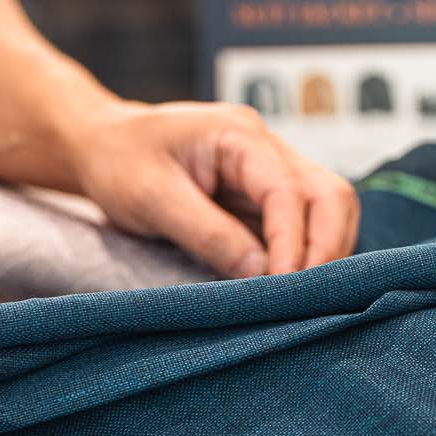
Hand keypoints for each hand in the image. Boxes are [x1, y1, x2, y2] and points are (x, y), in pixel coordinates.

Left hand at [66, 102, 358, 276]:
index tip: (281, 287)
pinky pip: (303, 225)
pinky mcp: (263, 197)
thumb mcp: (151, 198)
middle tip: (305, 300)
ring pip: (328, 211)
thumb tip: (260, 272)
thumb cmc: (120, 162)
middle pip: (331, 195)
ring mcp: (270, 172)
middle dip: (327, 249)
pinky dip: (304, 256)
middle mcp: (267, 148)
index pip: (288, 190)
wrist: (104, 146)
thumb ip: (207, 233)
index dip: (292, 243)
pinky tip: (286, 286)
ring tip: (299, 298)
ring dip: (323, 254)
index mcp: (239, 136)